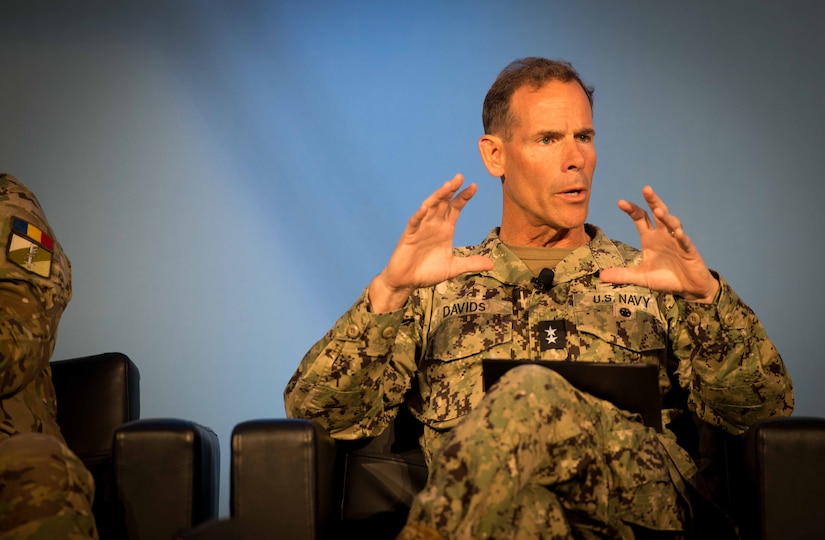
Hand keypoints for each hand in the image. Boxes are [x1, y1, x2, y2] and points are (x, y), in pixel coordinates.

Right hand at [369, 174, 493, 312]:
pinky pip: (414, 223)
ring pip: (429, 208)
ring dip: (437, 197)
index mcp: (445, 229)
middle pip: (443, 203)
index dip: (463, 197)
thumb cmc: (428, 272)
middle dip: (451, 190)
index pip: (455, 208)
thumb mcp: (453, 268)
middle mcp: (433, 224)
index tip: (474, 186)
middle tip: (460, 177)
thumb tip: (492, 265)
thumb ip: (470, 264)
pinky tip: (424, 208)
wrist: (407, 282)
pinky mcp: (409, 236)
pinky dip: (419, 215)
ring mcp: (420, 228)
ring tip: (447, 186)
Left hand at [599, 186, 718, 302]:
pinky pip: (685, 242)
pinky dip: (681, 238)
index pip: (640, 218)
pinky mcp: (689, 252)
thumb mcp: (641, 277)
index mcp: (650, 238)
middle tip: (646, 189)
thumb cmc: (665, 277)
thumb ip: (623, 275)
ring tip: (658, 211)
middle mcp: (664, 235)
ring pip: (673, 224)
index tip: (620, 202)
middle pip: (658, 214)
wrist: (687, 288)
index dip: (632, 210)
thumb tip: (601, 276)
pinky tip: (677, 233)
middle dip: (653, 201)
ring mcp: (677, 242)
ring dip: (666, 217)